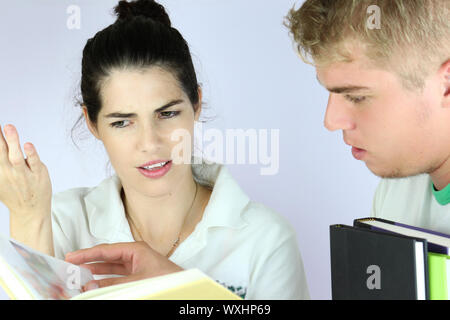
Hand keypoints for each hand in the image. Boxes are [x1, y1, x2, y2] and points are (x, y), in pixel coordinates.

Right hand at [0, 124, 51, 220]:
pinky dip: (31, 154)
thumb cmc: (16, 193)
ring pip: (16, 156)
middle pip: (1, 152)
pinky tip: (28, 145)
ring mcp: (23, 174)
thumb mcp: (0, 180)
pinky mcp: (38, 174)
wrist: (30, 212)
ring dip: (12, 141)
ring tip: (9, 127)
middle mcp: (8, 172)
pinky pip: (34, 163)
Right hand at [65, 241, 183, 290]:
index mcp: (136, 249)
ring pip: (111, 269)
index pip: (106, 250)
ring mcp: (137, 265)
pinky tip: (96, 284)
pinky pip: (118, 277)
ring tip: (79, 276)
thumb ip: (113, 284)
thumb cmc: (167, 278)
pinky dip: (106, 281)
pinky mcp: (139, 275)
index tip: (72, 257)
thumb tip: (91, 285)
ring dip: (96, 273)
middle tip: (71, 266)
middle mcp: (135, 255)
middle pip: (107, 258)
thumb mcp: (136, 280)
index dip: (87, 254)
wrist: (183, 286)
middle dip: (89, 262)